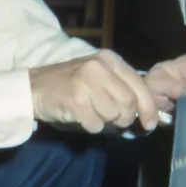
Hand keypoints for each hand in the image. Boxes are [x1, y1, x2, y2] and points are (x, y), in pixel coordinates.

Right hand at [29, 50, 160, 133]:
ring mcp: (85, 82)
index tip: (150, 123)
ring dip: (106, 121)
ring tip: (92, 112)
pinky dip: (91, 126)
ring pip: (113, 115)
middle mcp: (99, 67)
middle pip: (129, 103)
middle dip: (125, 118)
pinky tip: (81, 116)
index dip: (149, 107)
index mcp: (109, 59)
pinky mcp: (74, 100)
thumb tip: (149, 112)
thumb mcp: (99, 76)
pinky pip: (96, 124)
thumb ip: (122, 88)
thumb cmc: (71, 84)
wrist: (35, 87)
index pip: (140, 85)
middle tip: (115, 120)